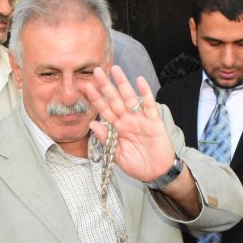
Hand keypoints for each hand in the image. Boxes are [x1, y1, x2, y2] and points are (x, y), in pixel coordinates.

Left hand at [83, 66, 174, 182]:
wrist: (156, 173)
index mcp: (117, 128)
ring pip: (130, 98)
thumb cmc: (136, 165)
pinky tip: (140, 81)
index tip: (86, 87)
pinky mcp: (154, 121)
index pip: (104, 110)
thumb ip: (105, 138)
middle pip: (115, 99)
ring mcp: (140, 119)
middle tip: (97, 71)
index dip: (96, 99)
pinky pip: (148, 105)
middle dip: (106, 86)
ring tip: (116, 69)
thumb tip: (92, 123)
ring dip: (123, 84)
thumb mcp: (116, 154)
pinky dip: (145, 93)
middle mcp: (127, 120)